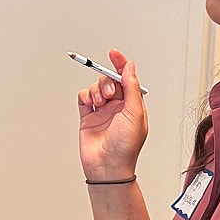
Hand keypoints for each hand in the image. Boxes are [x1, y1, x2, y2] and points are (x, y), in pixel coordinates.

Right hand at [78, 50, 148, 182]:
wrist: (107, 166)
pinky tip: (90, 104)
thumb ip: (132, 87)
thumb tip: (130, 67)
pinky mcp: (88, 117)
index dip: (121, 64)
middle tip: (108, 94)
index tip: (113, 54)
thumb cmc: (125, 146)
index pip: (127, 79)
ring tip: (100, 103)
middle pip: (110, 81)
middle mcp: (118, 107)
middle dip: (107, 82)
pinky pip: (84, 97)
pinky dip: (86, 96)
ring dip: (97, 90)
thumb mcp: (135, 113)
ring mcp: (102, 112)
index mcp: (133, 105)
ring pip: (96, 87)